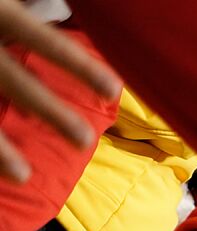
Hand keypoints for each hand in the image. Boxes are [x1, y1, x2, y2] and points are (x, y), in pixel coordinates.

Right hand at [0, 1, 119, 180]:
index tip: (114, 90)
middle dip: (48, 110)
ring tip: (23, 176)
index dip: (79, 65)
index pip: (42, 39)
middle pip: (13, 78)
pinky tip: (1, 172)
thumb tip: (89, 18)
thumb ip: (35, 17)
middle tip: (84, 141)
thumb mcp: (8, 5)